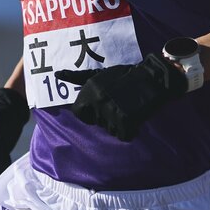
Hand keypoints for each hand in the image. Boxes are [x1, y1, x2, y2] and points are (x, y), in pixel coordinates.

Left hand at [55, 53, 188, 140]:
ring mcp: (111, 111)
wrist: (152, 78)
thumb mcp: (98, 74)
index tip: (100, 109)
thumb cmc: (124, 76)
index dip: (88, 114)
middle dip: (106, 118)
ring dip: (119, 124)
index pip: (78, 113)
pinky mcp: (125, 120)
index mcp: (89, 90)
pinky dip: (130, 130)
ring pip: (110, 130)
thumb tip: (57, 75)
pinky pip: (124, 135)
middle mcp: (97, 101)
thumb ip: (77, 78)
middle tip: (119, 105)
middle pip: (96, 122)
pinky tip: (135, 117)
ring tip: (128, 108)